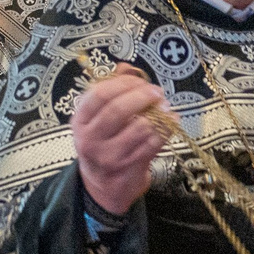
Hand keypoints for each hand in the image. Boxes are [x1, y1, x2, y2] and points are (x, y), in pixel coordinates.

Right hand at [73, 69, 168, 215]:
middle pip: (118, 109)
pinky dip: (167, 129)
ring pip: (139, 127)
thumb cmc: (103, 143)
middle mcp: (90, 139)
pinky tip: (172, 121)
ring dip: (158, 114)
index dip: (123, 84)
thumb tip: (127, 68)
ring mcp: (109, 156)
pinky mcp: (129, 168)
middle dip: (142, 96)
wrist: (103, 185)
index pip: (99, 94)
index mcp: (80, 121)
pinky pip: (153, 144)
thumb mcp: (98, 117)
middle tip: (157, 92)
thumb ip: (112, 89)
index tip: (140, 81)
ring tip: (166, 107)